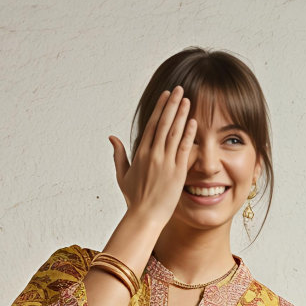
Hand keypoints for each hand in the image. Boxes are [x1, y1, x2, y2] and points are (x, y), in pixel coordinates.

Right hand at [109, 87, 195, 226]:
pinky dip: (188, 134)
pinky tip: (193, 121)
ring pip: (174, 132)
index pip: (151, 124)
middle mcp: (153, 154)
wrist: (144, 217)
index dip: (160, 108)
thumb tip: (112, 138)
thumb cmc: (135, 200)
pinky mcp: (177, 173)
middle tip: (179, 89)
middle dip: (172, 104)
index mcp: (141, 153)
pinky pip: (183, 149)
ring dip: (181, 114)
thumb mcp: (122, 176)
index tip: (166, 95)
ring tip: (187, 99)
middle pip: (163, 123)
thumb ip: (118, 155)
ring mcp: (165, 163)